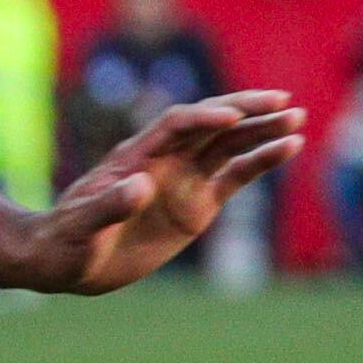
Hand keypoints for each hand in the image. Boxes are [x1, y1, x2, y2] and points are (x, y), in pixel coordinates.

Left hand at [25, 90, 305, 292]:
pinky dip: (262, 161)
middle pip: (210, 124)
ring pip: (230, 144)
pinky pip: (236, 175)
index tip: (230, 118)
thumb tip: (142, 186)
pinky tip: (289, 147)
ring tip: (296, 119)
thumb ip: (110, 206)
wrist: (66, 261)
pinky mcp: (199, 203)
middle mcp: (164, 159)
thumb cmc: (67, 241)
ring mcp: (184, 178)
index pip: (174, 125)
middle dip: (245, 110)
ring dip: (262, 130)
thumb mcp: (82, 227)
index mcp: (135, 156)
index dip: (202, 118)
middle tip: (282, 101)